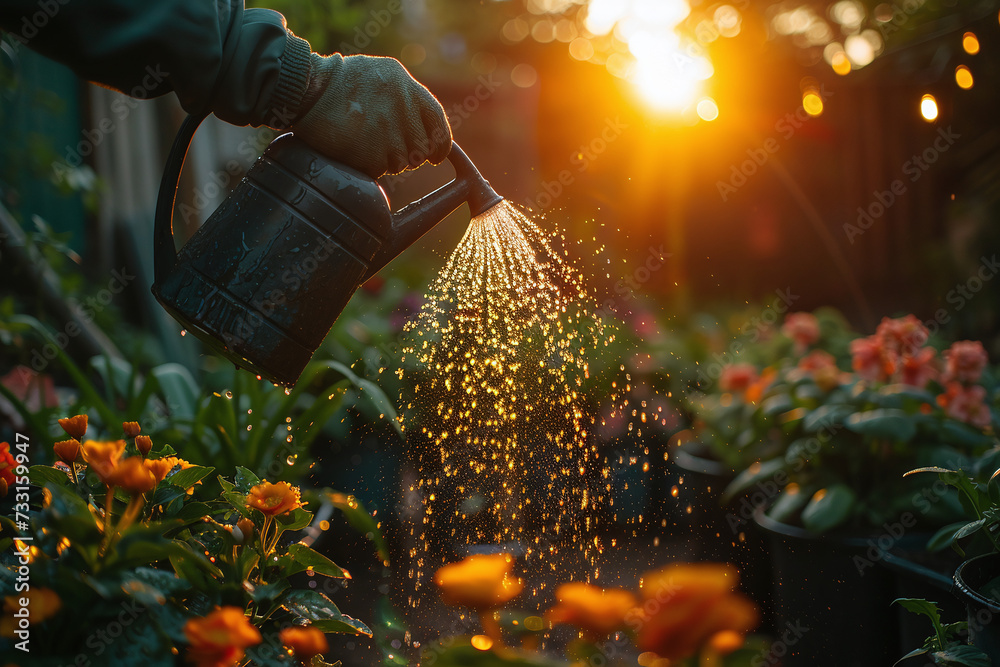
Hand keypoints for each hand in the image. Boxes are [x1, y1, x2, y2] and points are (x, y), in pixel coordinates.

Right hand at [291, 53, 452, 177]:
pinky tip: (355, 150)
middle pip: (421, 148)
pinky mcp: (371, 152)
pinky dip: (370, 166)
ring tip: (366, 143)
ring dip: (388, 160)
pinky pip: (381, 170)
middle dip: (410, 154)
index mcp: (407, 87)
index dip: (440, 144)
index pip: (437, 122)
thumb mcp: (380, 73)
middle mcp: (402, 108)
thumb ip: (406, 96)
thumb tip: (425, 125)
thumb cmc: (339, 81)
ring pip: (402, 162)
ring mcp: (388, 132)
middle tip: (389, 148)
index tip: (436, 155)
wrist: (305, 88)